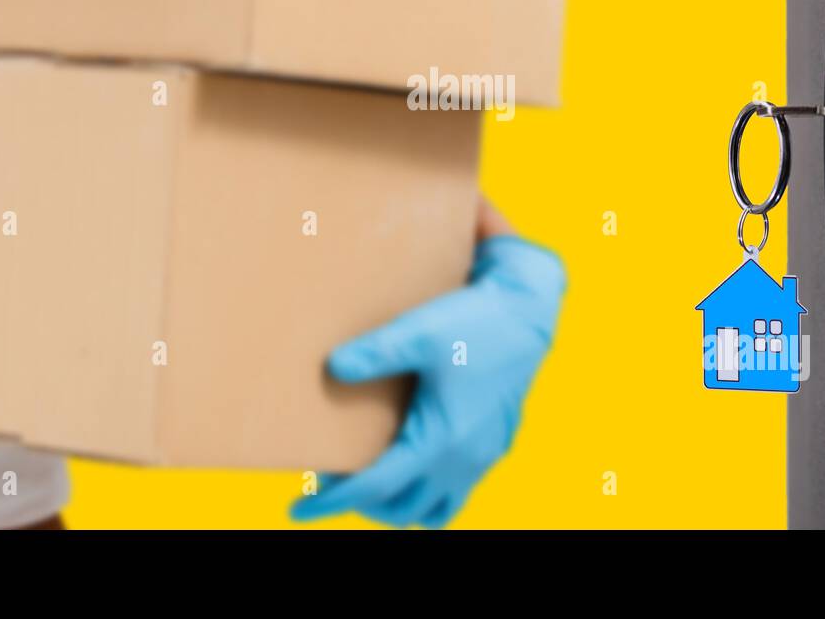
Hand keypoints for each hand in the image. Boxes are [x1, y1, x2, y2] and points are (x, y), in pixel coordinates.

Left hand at [290, 199, 564, 527]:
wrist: (527, 313)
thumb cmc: (474, 321)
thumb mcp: (421, 330)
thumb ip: (377, 351)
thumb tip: (333, 367)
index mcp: (441, 438)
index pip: (376, 487)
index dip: (333, 501)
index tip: (297, 509)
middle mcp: (464, 458)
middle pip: (402, 510)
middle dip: (362, 504)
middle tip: (330, 481)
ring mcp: (482, 457)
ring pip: (433, 511)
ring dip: (398, 505)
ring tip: (370, 482)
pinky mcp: (493, 447)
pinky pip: (456, 494)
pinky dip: (427, 493)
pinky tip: (411, 464)